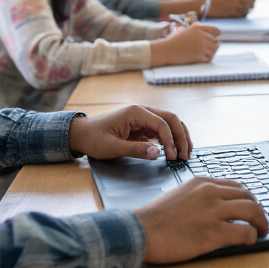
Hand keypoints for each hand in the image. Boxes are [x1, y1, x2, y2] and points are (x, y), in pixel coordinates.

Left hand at [68, 104, 191, 159]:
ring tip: (186, 152)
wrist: (82, 134)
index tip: (173, 156)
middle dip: (181, 136)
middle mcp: (142, 111)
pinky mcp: (142, 125)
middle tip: (186, 154)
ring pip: (169, 123)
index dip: (170, 140)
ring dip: (179, 136)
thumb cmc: (94, 139)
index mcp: (135, 112)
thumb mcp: (113, 147)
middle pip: (171, 119)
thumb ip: (136, 150)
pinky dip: (170, 139)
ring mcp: (143, 117)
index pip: (161, 123)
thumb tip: (157, 153)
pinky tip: (174, 150)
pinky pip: (161, 129)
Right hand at [133, 177, 268, 262]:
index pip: (235, 186)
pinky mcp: (214, 232)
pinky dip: (252, 236)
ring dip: (261, 222)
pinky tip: (251, 240)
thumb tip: (215, 208)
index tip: (251, 207)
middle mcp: (211, 193)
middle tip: (261, 221)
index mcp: (203, 183)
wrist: (141, 230)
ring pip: (252, 211)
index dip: (248, 198)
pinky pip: (244, 232)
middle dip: (258, 209)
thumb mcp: (180, 195)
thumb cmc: (155, 218)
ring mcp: (214, 211)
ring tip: (262, 231)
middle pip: (248, 197)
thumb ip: (199, 197)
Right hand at [151, 23, 220, 65]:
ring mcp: (201, 47)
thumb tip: (216, 37)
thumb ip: (199, 30)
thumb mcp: (186, 29)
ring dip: (209, 52)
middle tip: (204, 48)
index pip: (215, 30)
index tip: (217, 36)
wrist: (165, 51)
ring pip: (213, 50)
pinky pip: (209, 58)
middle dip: (211, 45)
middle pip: (215, 41)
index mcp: (198, 28)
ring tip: (200, 53)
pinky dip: (206, 59)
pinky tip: (199, 58)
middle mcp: (201, 36)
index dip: (217, 34)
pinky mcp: (199, 56)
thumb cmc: (174, 40)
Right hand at [202, 0, 259, 17]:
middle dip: (249, 5)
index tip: (246, 1)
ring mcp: (237, 5)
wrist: (204, 6)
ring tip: (234, 9)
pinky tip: (232, 13)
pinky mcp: (235, 14)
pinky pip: (243, 16)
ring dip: (244, 11)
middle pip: (253, 3)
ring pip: (248, 10)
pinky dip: (240, 15)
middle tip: (239, 6)